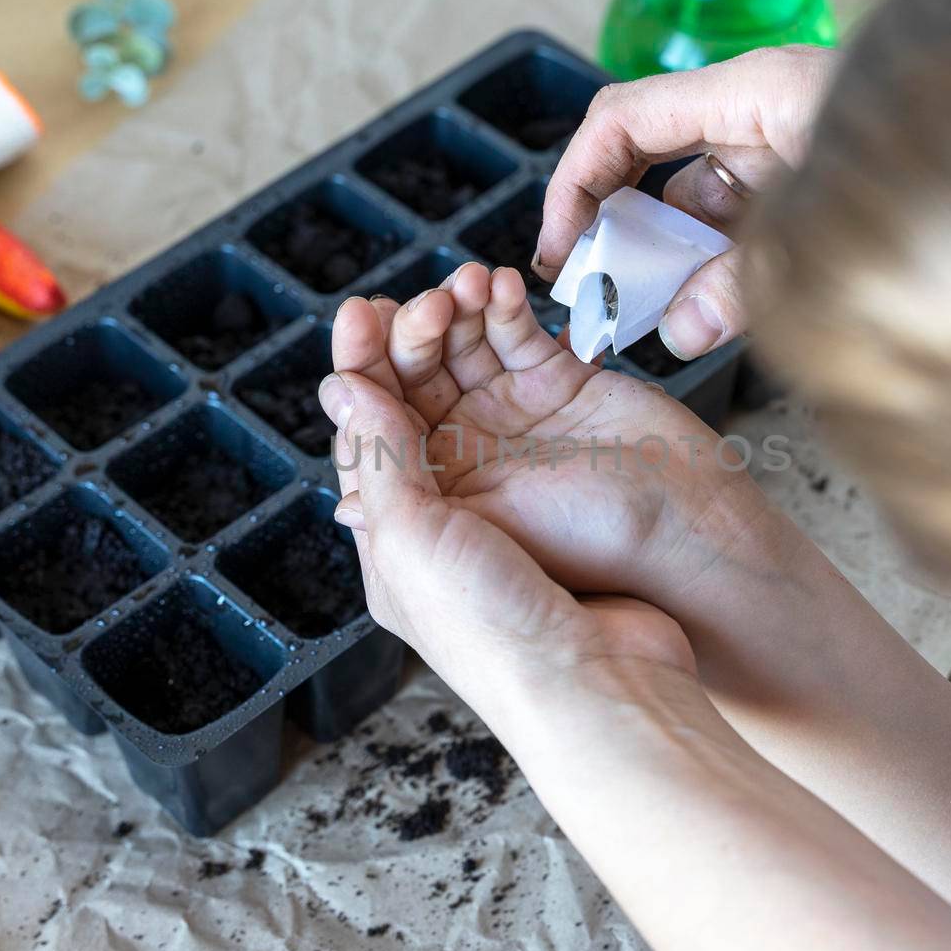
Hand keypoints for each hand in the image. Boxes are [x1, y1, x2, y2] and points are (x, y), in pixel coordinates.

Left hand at [325, 261, 795, 635]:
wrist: (609, 664)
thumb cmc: (502, 625)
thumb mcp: (415, 543)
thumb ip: (381, 459)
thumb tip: (342, 387)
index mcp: (403, 517)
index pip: (368, 426)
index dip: (360, 365)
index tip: (360, 315)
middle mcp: (456, 480)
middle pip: (417, 383)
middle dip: (413, 333)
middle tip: (421, 302)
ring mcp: (515, 450)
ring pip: (472, 360)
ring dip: (462, 315)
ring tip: (466, 286)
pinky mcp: (570, 420)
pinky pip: (531, 352)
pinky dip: (513, 317)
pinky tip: (505, 291)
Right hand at [535, 45, 835, 358]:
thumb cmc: (936, 176)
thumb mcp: (827, 237)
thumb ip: (747, 287)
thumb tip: (680, 332)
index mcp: (753, 92)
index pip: (622, 119)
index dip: (574, 183)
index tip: (559, 248)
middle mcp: (761, 105)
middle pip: (647, 148)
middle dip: (611, 216)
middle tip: (589, 282)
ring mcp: (787, 137)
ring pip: (698, 188)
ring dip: (672, 248)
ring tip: (652, 309)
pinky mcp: (809, 169)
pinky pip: (741, 207)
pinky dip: (719, 252)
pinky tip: (713, 299)